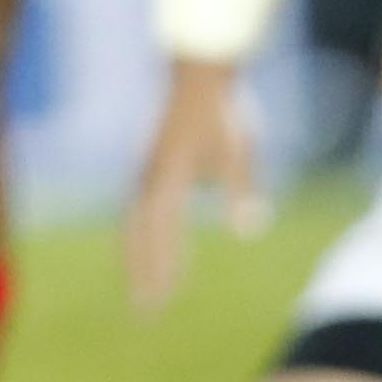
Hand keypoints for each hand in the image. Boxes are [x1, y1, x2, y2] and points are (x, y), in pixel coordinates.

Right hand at [123, 61, 264, 309]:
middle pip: (136, 236)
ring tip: (139, 283)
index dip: (161, 270)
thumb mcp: (240, 150)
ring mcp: (144, 169)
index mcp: (167, 179)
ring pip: (131, 223)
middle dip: (140, 274)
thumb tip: (250, 230)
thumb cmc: (223, 111)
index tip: (161, 301)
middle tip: (144, 311)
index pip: (161, 236)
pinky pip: (135, 207)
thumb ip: (241, 191)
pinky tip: (145, 239)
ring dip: (134, 256)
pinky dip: (136, 232)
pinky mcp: (149, 161)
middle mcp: (147, 178)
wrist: (199, 70)